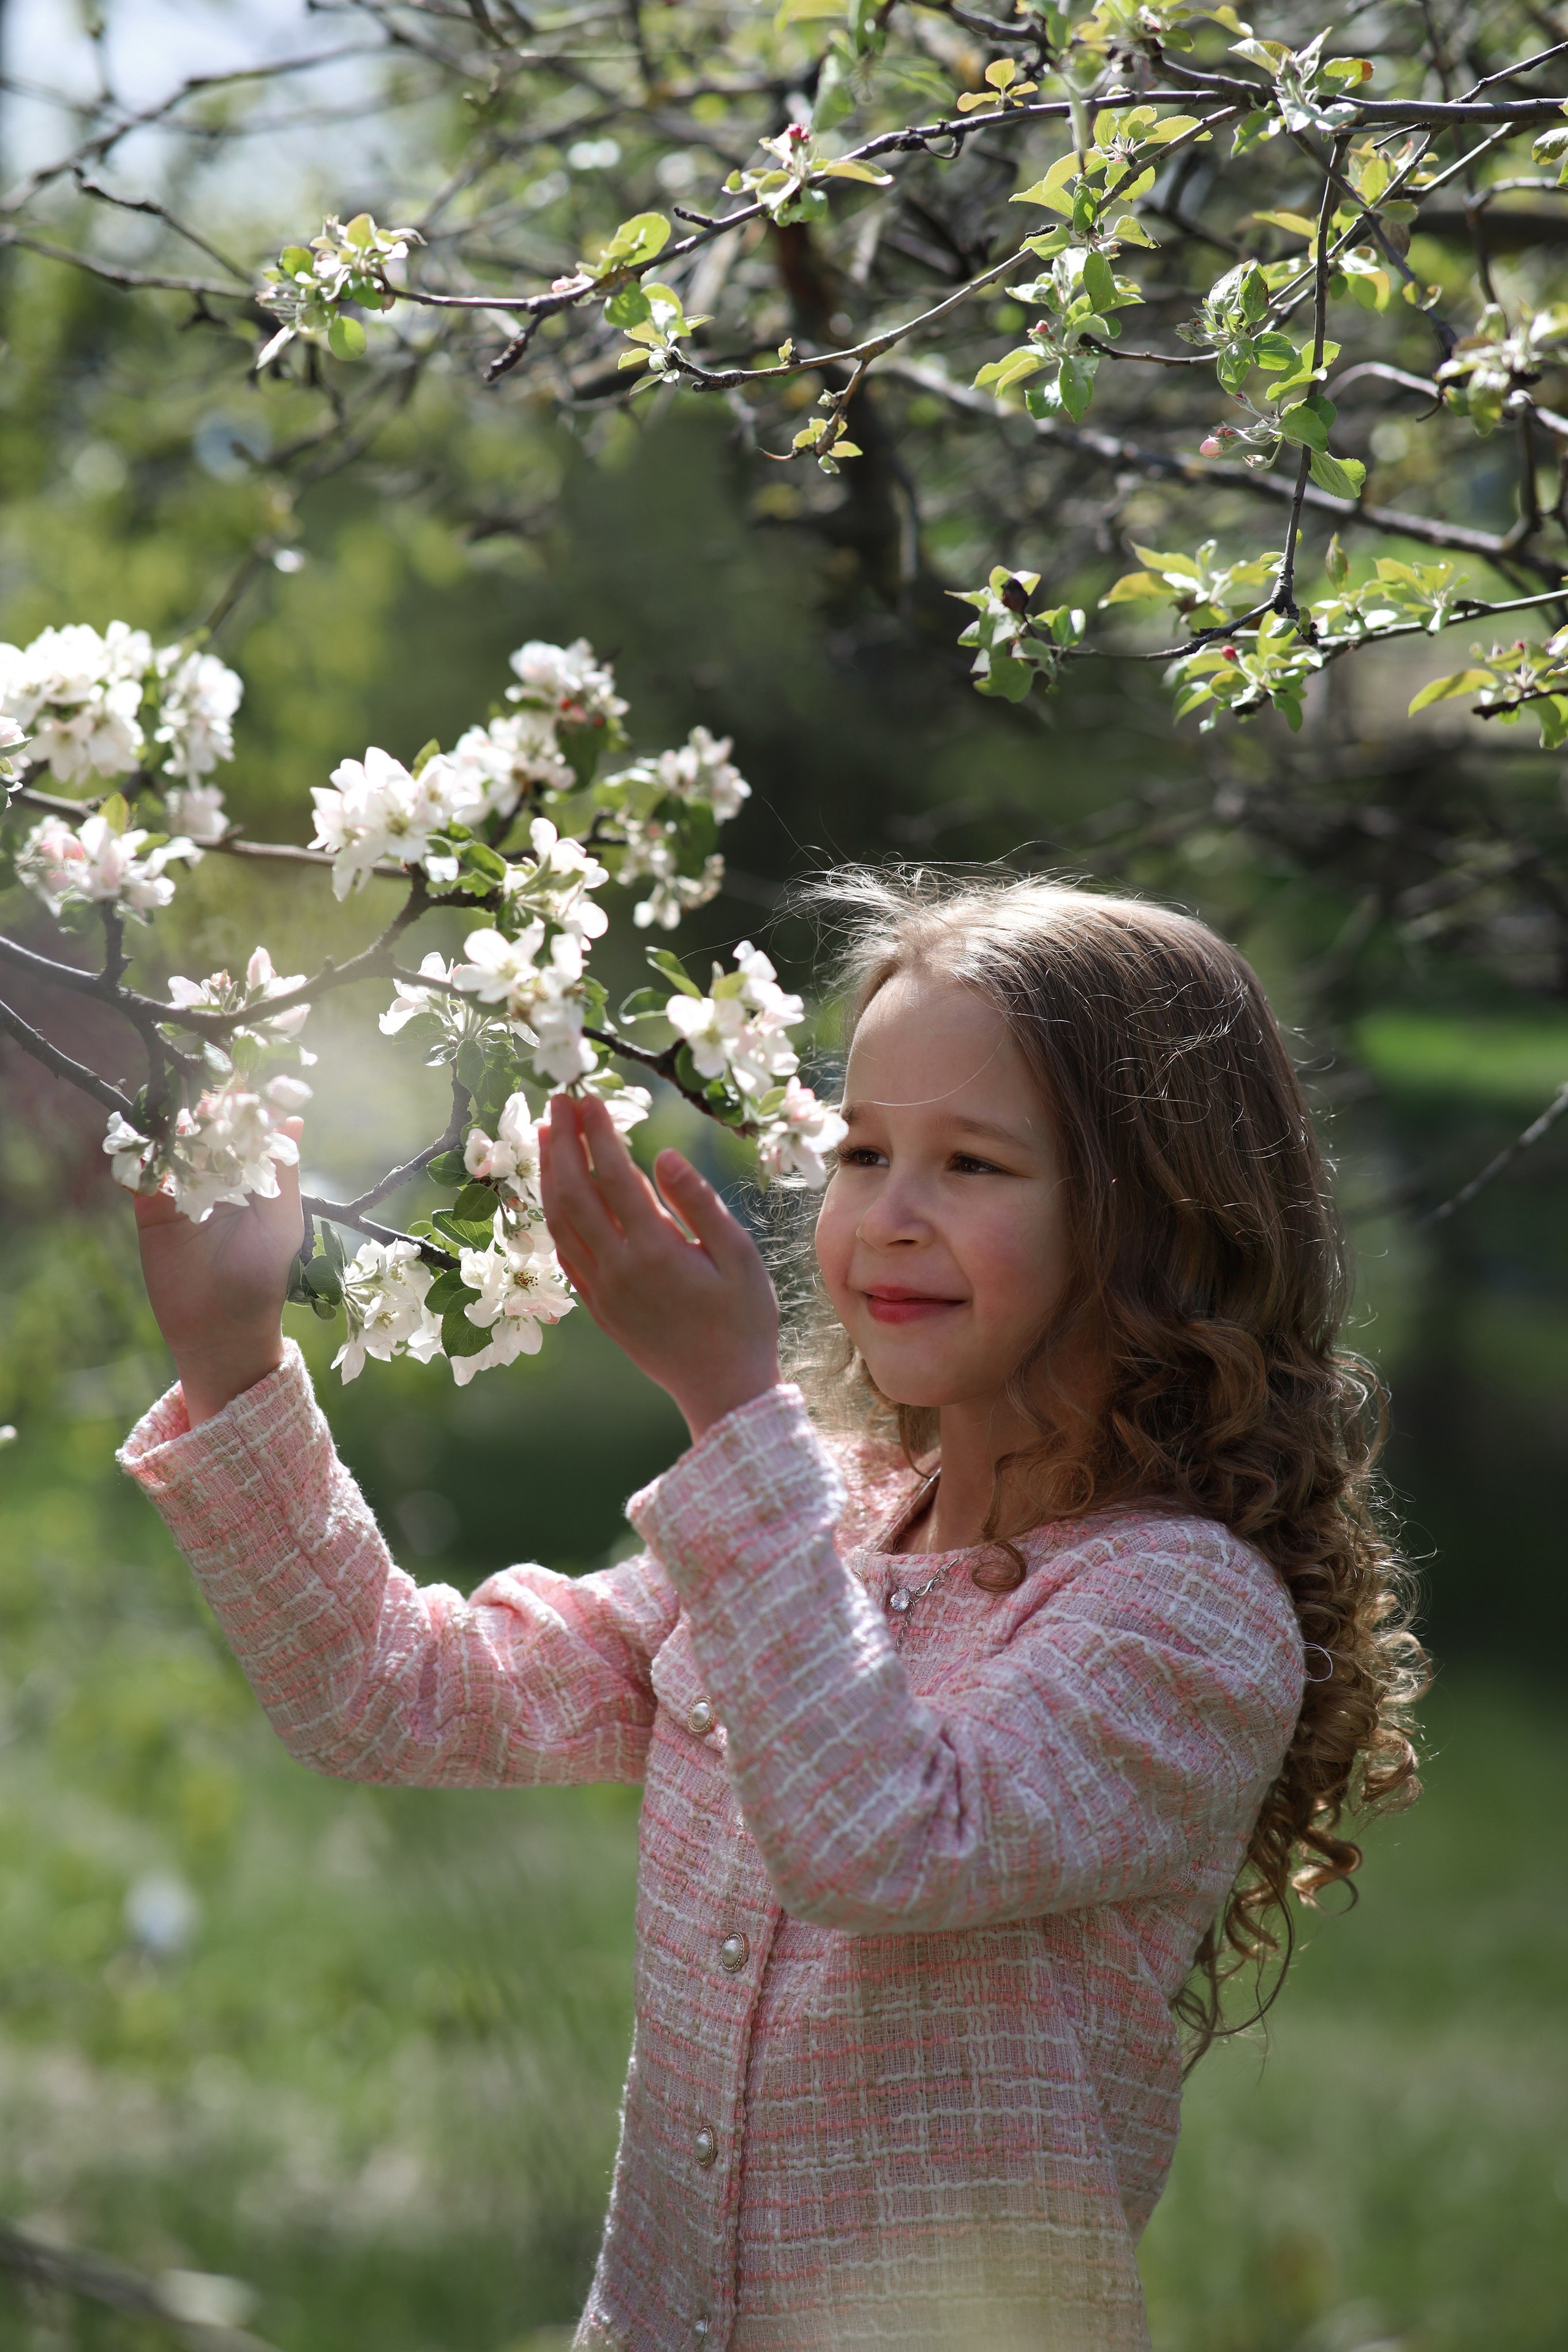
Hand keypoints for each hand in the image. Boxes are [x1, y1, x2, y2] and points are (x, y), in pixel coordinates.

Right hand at [133, 1117, 304, 1425]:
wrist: (222, 1328)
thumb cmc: (263, 1275)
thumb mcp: (281, 1223)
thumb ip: (282, 1173)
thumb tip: (293, 1120)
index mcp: (252, 1177)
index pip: (244, 1132)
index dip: (240, 1107)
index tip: (238, 1080)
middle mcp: (216, 1177)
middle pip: (205, 1132)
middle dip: (201, 1111)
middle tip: (201, 1091)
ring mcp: (181, 1191)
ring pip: (172, 1148)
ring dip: (169, 1127)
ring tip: (173, 1110)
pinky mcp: (152, 1209)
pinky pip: (142, 1176)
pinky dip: (140, 1156)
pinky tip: (142, 1141)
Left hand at [539, 1094, 780, 1442]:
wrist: (723, 1390)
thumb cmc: (743, 1320)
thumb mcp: (739, 1256)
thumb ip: (699, 1203)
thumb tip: (662, 1154)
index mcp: (655, 1250)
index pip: (614, 1175)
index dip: (597, 1132)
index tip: (589, 1096)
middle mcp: (617, 1268)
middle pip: (575, 1192)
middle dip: (563, 1141)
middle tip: (559, 1098)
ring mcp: (601, 1290)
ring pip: (559, 1222)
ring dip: (549, 1174)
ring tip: (547, 1134)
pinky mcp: (597, 1307)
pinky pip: (564, 1253)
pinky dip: (553, 1215)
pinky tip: (555, 1193)